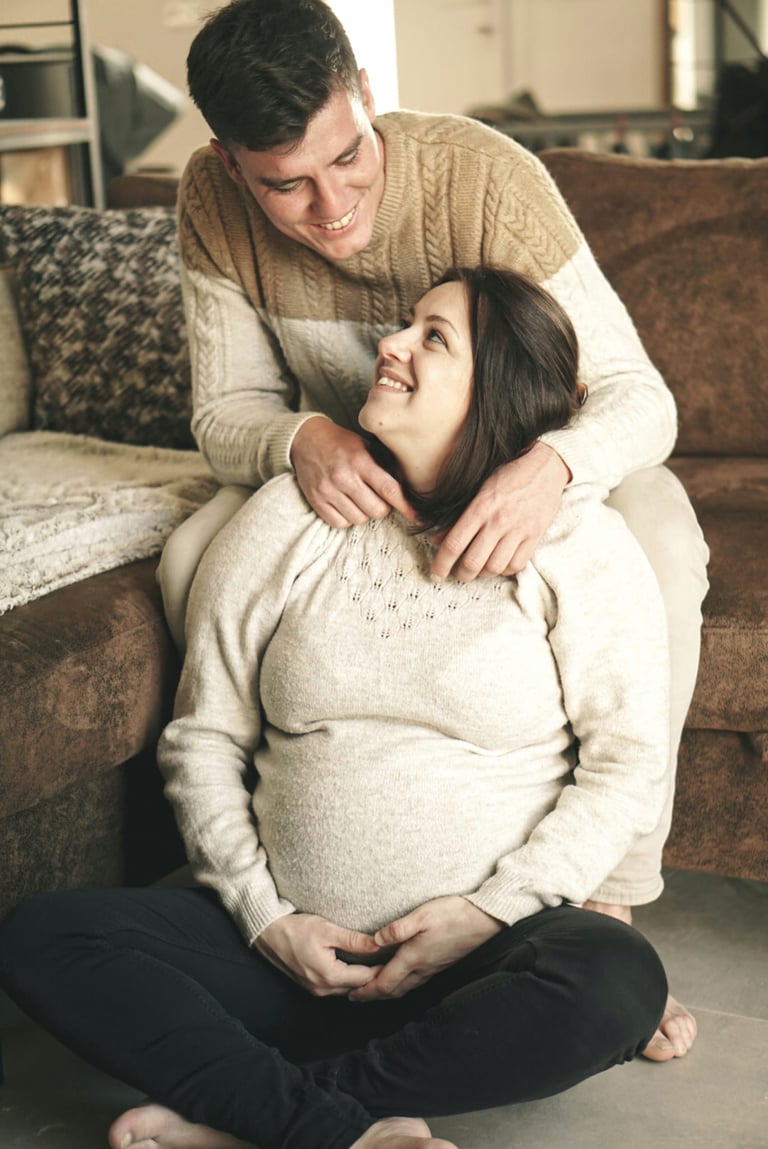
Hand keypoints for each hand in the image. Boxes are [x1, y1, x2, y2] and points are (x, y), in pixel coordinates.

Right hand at [254, 913, 382, 996]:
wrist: (268, 934)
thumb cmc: (297, 929)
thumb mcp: (328, 930)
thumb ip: (354, 940)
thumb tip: (378, 944)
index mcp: (329, 976)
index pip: (365, 978)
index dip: (383, 969)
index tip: (397, 960)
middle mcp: (323, 989)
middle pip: (357, 987)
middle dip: (375, 977)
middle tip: (393, 963)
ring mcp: (315, 990)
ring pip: (347, 989)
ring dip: (362, 980)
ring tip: (379, 965)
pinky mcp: (311, 986)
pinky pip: (336, 987)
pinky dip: (349, 980)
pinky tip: (358, 968)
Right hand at [291, 417, 415, 527]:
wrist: (305, 439)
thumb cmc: (341, 443)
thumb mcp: (365, 445)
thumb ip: (384, 465)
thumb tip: (408, 489)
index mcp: (360, 461)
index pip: (389, 489)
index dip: (405, 506)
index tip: (417, 517)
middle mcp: (344, 477)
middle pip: (377, 510)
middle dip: (382, 507)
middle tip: (377, 496)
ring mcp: (328, 491)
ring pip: (359, 519)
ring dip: (364, 513)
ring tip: (358, 498)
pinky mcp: (316, 500)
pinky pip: (340, 523)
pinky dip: (347, 518)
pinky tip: (346, 504)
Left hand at [348, 896, 502, 1002]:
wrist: (484, 921)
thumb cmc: (453, 914)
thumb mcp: (422, 915)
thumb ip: (398, 929)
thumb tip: (375, 941)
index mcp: (414, 958)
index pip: (385, 983)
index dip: (366, 992)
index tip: (351, 995)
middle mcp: (422, 968)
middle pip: (393, 991)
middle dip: (373, 996)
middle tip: (356, 996)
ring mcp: (433, 968)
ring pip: (405, 988)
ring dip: (387, 991)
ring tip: (373, 989)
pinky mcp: (440, 964)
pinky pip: (415, 982)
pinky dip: (401, 984)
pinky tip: (399, 976)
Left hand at [430, 442, 569, 582]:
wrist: (545, 466)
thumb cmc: (508, 475)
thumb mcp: (478, 489)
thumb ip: (457, 516)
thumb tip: (436, 540)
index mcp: (481, 507)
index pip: (454, 544)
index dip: (441, 564)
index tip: (436, 574)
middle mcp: (499, 520)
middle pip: (473, 562)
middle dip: (461, 574)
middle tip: (457, 574)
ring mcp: (519, 530)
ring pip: (494, 568)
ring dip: (482, 574)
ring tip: (478, 569)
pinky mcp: (535, 536)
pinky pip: (516, 565)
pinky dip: (504, 570)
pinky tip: (498, 563)